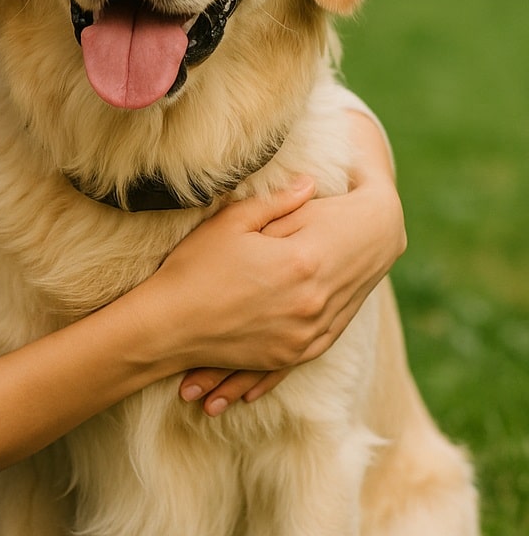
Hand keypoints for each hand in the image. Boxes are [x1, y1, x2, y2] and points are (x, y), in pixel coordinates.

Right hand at [176, 109, 405, 414]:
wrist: (167, 327)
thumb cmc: (194, 268)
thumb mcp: (231, 223)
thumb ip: (277, 202)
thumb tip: (310, 184)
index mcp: (302, 263)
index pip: (349, 230)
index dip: (356, 208)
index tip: (361, 191)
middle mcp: (314, 303)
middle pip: (358, 268)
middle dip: (366, 243)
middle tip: (372, 220)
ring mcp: (308, 335)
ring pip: (349, 302)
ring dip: (355, 279)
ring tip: (358, 258)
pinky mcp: (297, 356)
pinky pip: (330, 332)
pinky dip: (334, 313)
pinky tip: (332, 298)